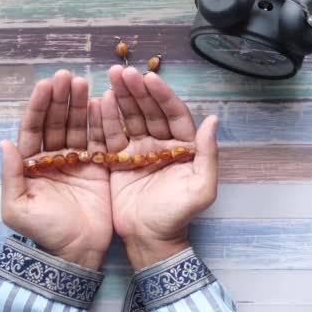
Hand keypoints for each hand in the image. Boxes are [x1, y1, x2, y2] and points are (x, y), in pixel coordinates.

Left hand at [0, 70, 111, 270]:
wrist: (75, 253)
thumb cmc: (44, 232)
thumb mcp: (17, 208)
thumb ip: (10, 175)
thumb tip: (4, 142)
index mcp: (31, 164)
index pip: (33, 128)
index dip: (38, 106)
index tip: (45, 85)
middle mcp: (53, 158)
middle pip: (55, 121)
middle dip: (59, 99)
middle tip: (67, 77)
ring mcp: (77, 161)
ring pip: (77, 126)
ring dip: (78, 104)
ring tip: (83, 83)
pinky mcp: (98, 167)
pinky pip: (99, 140)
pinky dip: (100, 122)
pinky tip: (101, 102)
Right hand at [101, 65, 218, 269]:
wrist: (149, 240)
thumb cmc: (178, 216)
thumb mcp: (201, 189)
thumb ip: (208, 155)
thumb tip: (213, 119)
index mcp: (183, 147)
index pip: (174, 114)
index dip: (162, 96)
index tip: (150, 78)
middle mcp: (160, 144)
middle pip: (149, 111)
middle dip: (137, 90)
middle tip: (122, 71)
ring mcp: (138, 152)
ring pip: (129, 119)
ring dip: (120, 98)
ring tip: (109, 78)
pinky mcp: (118, 161)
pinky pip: (111, 137)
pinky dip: (104, 120)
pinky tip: (97, 102)